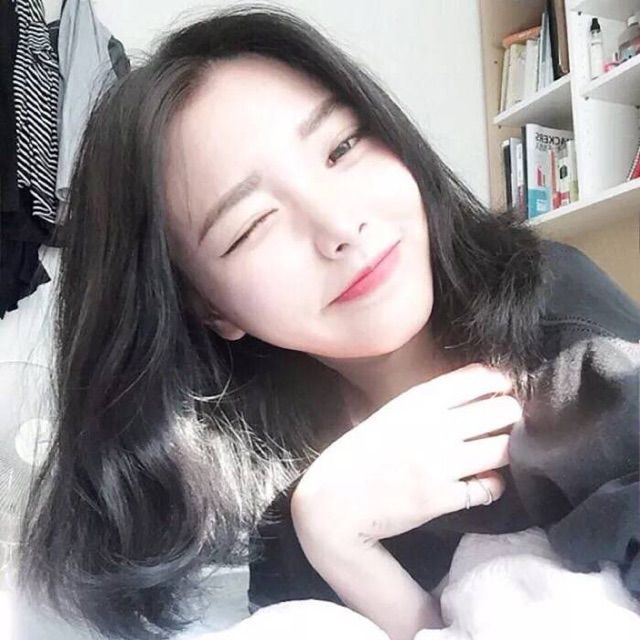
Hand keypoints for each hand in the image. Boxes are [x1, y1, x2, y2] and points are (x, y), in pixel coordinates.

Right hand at [292, 363, 521, 545]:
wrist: (335, 500)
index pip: (478, 378)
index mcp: (417, 401)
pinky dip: (491, 485)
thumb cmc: (360, 453)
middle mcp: (433, 427)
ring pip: (502, 449)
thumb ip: (427, 405)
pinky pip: (489, 487)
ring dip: (505, 450)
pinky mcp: (443, 497)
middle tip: (508, 423)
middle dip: (512, 416)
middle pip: (501, 411)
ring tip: (497, 452)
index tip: (504, 389)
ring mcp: (440, 463)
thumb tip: (476, 397)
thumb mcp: (390, 415)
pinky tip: (483, 482)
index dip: (500, 382)